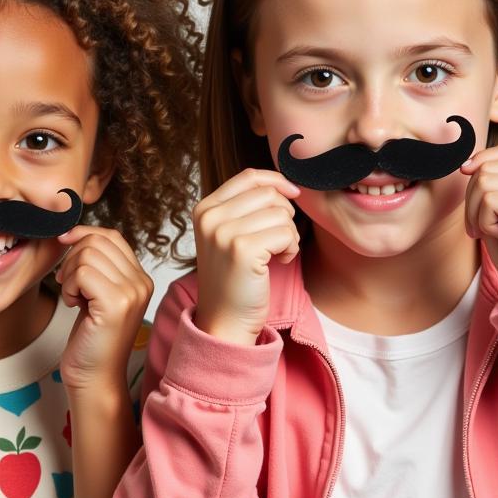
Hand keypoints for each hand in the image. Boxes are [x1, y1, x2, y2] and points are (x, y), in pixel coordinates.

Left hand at [55, 226, 152, 392]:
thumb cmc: (91, 338)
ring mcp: (132, 292)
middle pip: (97, 240)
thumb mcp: (96, 293)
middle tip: (69, 285)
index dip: (83, 235)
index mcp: (141, 278)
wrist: (94, 377)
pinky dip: (69, 286)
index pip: (111, 236)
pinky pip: (82, 272)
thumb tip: (71, 232)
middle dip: (72, 257)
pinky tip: (74, 305)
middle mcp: (142, 282)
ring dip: (69, 274)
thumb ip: (95, 264)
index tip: (64, 245)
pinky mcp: (116, 304)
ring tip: (75, 297)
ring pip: (87, 254)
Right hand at [193, 169, 300, 345]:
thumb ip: (246, 207)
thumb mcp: (229, 235)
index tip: (293, 195)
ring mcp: (224, 233)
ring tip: (276, 254)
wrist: (225, 321)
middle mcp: (211, 217)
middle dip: (285, 214)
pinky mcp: (243, 250)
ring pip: (281, 213)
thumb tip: (286, 184)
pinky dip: (291, 248)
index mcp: (205, 209)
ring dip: (289, 234)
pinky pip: (287, 233)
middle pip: (269, 193)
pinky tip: (279, 262)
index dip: (277, 181)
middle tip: (278, 239)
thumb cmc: (234, 279)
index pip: (249, 177)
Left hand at [460, 146, 497, 297]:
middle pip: (488, 167)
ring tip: (491, 231)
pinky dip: (485, 222)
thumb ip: (490, 181)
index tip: (474, 199)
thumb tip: (467, 162)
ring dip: (477, 212)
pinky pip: (490, 201)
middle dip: (472, 199)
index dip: (477, 170)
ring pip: (484, 182)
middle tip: (481, 225)